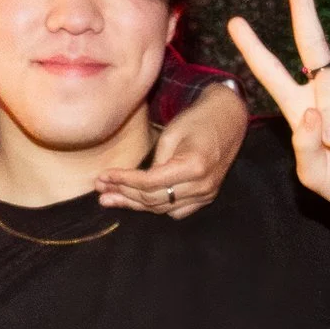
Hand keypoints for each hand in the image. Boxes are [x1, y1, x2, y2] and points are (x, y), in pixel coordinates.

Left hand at [98, 79, 243, 217]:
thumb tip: (131, 185)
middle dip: (123, 194)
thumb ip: (154, 163)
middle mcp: (203, 185)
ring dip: (134, 203)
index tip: (103, 176)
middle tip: (100, 189)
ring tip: (109, 197)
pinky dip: (156, 207)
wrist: (229, 118)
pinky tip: (136, 201)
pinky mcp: (207, 196)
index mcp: (194, 167)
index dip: (123, 181)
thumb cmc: (198, 119)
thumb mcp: (171, 134)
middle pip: (153, 199)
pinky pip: (176, 211)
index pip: (149, 183)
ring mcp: (207, 193)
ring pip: (162, 208)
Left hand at [229, 0, 329, 233]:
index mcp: (300, 106)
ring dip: (328, 122)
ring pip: (329, 87)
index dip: (254, 48)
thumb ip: (302, 148)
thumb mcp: (312, 173)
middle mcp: (325, 91)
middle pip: (312, 41)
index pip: (273, 71)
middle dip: (304, 6)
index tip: (235, 21)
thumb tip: (306, 113)